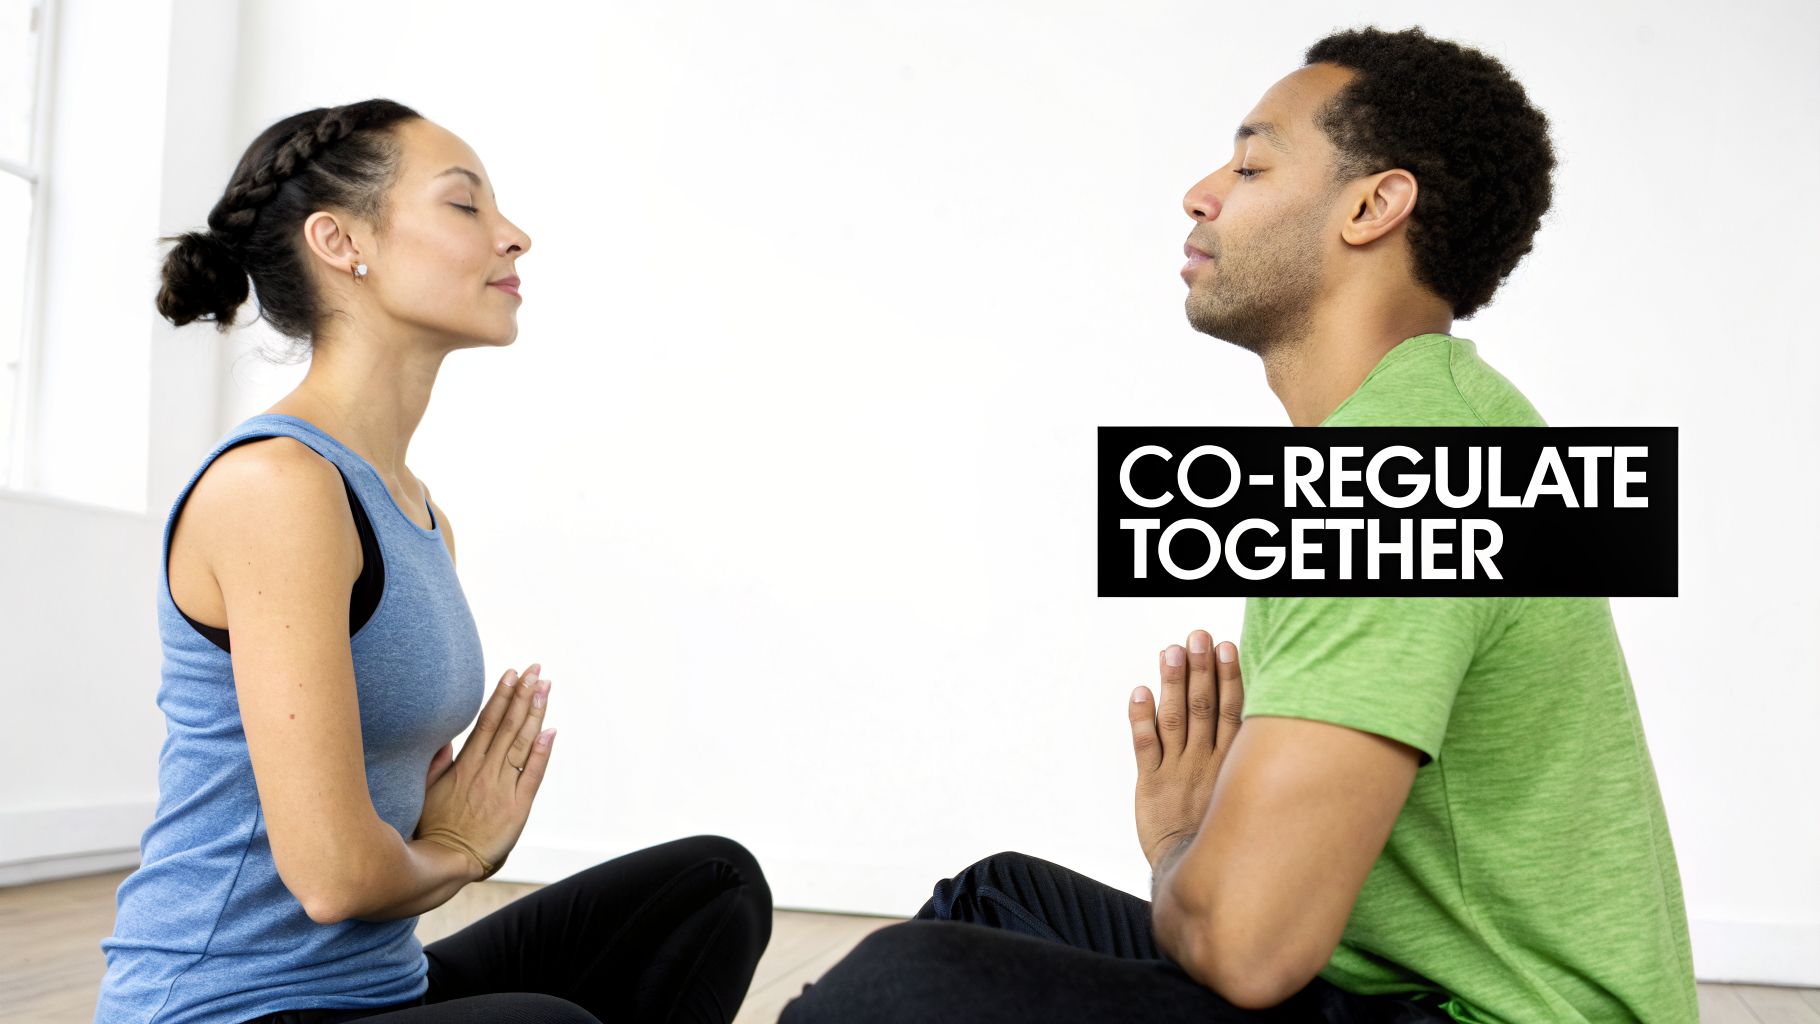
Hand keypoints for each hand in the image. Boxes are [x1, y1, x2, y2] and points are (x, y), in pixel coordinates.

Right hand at [413, 662, 556, 879]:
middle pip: (507, 725)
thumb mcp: (427, 790)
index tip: (513, 674)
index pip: (487, 722)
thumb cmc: (434, 828)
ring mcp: (502, 787)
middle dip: (523, 695)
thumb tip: (446, 740)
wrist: (446, 861)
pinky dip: (541, 752)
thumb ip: (437, 763)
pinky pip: (532, 774)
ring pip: (520, 743)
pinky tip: (549, 732)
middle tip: (537, 670)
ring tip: (545, 688)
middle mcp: (485, 771)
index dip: (502, 696)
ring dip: (534, 713)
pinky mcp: (517, 807)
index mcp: (464, 765)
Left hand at [1130, 631, 1243, 872]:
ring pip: (1175, 720)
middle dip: (1199, 670)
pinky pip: (1144, 746)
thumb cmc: (1219, 834)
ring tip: (1170, 651)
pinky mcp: (1150, 784)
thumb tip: (1265, 729)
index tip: (1225, 647)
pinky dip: (1141, 718)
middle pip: (1202, 707)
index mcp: (1230, 762)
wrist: (1193, 874)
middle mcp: (1204, 761)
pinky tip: (1140, 691)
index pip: (1232, 711)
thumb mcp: (1244, 797)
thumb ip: (1248, 760)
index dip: (1228, 677)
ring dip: (1172, 683)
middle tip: (1196, 637)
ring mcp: (1176, 771)